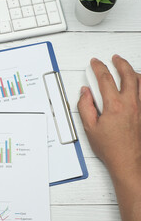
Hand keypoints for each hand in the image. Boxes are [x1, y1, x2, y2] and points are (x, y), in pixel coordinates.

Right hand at [78, 55, 140, 220]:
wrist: (128, 161)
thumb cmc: (111, 148)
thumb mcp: (89, 128)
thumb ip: (85, 106)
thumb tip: (85, 93)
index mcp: (114, 106)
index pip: (105, 79)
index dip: (98, 67)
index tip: (95, 63)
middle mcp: (130, 104)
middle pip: (127, 74)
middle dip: (120, 63)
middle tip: (114, 59)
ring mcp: (140, 108)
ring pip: (140, 81)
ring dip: (132, 71)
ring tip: (126, 67)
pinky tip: (137, 83)